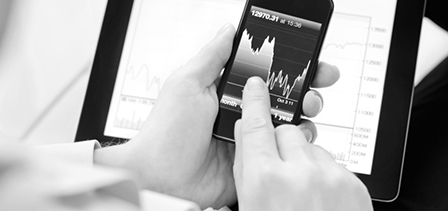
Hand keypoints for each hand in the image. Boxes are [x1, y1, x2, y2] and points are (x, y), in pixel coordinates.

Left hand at [94, 24, 339, 208]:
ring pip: (289, 120)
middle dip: (307, 87)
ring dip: (305, 113)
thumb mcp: (187, 83)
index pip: (266, 71)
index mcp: (227, 90)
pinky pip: (283, 148)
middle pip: (284, 94)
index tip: (310, 61)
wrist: (162, 177)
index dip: (290, 65)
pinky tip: (294, 136)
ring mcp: (251, 136)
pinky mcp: (256, 159)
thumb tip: (229, 30)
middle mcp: (242, 111)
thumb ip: (212, 56)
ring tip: (305, 109)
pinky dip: (296, 142)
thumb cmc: (167, 131)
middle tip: (317, 85)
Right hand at [233, 77, 372, 210]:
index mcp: (266, 179)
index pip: (257, 124)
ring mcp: (331, 177)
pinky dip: (324, 174)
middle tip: (278, 171)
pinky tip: (319, 198)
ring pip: (311, 147)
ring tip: (302, 192)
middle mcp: (300, 173)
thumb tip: (246, 134)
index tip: (256, 87)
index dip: (255, 101)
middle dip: (280, 144)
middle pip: (287, 132)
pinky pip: (333, 163)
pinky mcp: (354, 183)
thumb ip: (245, 167)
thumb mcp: (250, 205)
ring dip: (304, 161)